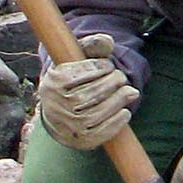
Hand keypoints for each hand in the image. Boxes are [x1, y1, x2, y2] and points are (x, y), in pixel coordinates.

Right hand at [35, 34, 137, 150]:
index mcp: (54, 81)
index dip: (101, 67)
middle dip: (113, 82)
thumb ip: (93, 45)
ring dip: (118, 100)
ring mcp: (67, 125)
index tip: (107, 65)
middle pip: (91, 94)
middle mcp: (56, 105)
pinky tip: (124, 111)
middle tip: (121, 77)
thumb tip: (108, 42)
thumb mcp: (77, 58)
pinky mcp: (80, 141)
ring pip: (97, 113)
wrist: (59, 113)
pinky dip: (117, 122)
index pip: (83, 73)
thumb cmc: (73, 80)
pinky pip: (101, 133)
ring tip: (128, 92)